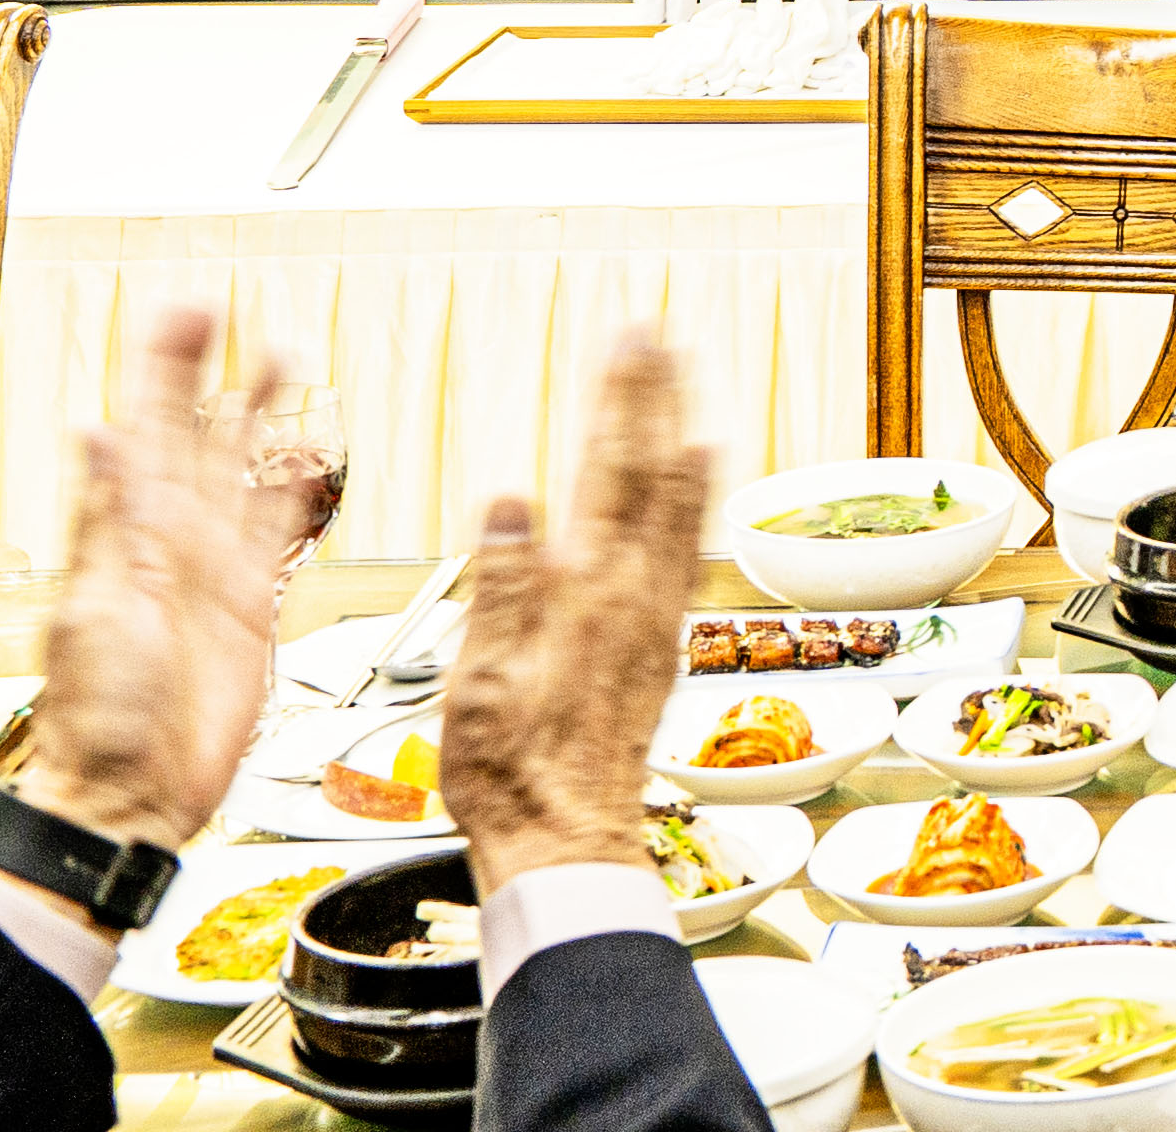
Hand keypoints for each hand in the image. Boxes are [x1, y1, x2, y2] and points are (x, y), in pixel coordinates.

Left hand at [16, 307, 283, 851]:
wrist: (130, 799)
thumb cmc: (93, 718)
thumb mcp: (91, 609)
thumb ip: (106, 518)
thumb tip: (96, 431)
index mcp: (129, 532)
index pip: (148, 427)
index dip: (165, 369)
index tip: (186, 311)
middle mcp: (173, 539)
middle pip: (200, 434)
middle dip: (213, 371)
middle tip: (227, 311)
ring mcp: (215, 569)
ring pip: (247, 470)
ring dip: (263, 415)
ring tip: (282, 358)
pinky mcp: (252, 605)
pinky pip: (281, 531)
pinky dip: (296, 490)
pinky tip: (309, 455)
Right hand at [439, 329, 712, 892]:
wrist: (567, 840)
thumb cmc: (512, 773)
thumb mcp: (478, 682)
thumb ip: (498, 587)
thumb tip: (509, 502)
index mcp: (587, 592)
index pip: (607, 468)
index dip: (620, 398)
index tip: (627, 338)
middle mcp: (635, 593)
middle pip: (652, 472)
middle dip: (655, 396)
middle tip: (660, 335)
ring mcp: (655, 616)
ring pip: (681, 506)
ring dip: (682, 436)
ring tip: (689, 389)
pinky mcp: (662, 643)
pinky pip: (688, 550)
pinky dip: (695, 502)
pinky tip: (696, 488)